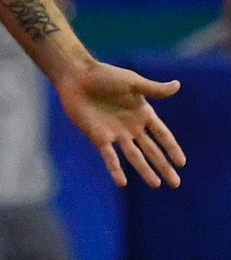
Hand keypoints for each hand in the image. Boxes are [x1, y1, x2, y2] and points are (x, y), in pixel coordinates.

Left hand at [54, 61, 185, 187]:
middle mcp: (131, 127)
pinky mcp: (99, 137)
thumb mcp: (132, 82)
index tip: (181, 163)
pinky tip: (121, 182)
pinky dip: (115, 168)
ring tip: (156, 184)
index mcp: (142, 114)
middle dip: (163, 166)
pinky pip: (109, 156)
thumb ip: (154, 88)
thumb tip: (177, 85)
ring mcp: (116, 133)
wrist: (76, 76)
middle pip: (151, 150)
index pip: (162, 135)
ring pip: (134, 156)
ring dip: (144, 170)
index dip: (171, 148)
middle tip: (175, 183)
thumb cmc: (104, 75)